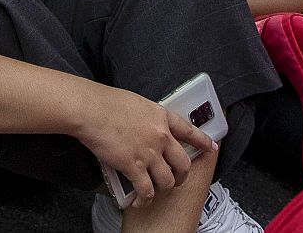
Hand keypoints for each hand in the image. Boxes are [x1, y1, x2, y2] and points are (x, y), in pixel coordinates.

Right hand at [71, 83, 215, 206]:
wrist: (91, 110)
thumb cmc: (107, 102)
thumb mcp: (137, 103)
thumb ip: (148, 117)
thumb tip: (146, 127)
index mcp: (161, 117)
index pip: (189, 131)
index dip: (202, 141)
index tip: (210, 147)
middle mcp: (160, 136)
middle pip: (183, 163)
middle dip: (182, 175)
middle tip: (177, 179)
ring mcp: (148, 153)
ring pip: (168, 180)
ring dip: (164, 189)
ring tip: (157, 191)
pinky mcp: (134, 166)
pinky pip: (147, 189)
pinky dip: (145, 199)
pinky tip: (141, 200)